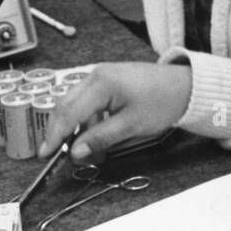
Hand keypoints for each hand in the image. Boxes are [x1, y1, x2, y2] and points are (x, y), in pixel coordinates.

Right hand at [39, 62, 192, 162]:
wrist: (186, 86)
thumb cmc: (163, 101)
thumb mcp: (131, 125)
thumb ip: (100, 138)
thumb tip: (76, 152)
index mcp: (101, 83)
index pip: (67, 112)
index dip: (54, 136)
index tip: (45, 154)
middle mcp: (96, 75)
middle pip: (66, 106)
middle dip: (61, 132)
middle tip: (59, 155)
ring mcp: (101, 75)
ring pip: (76, 104)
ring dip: (77, 128)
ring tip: (89, 152)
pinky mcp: (107, 80)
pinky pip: (88, 101)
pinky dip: (88, 120)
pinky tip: (97, 136)